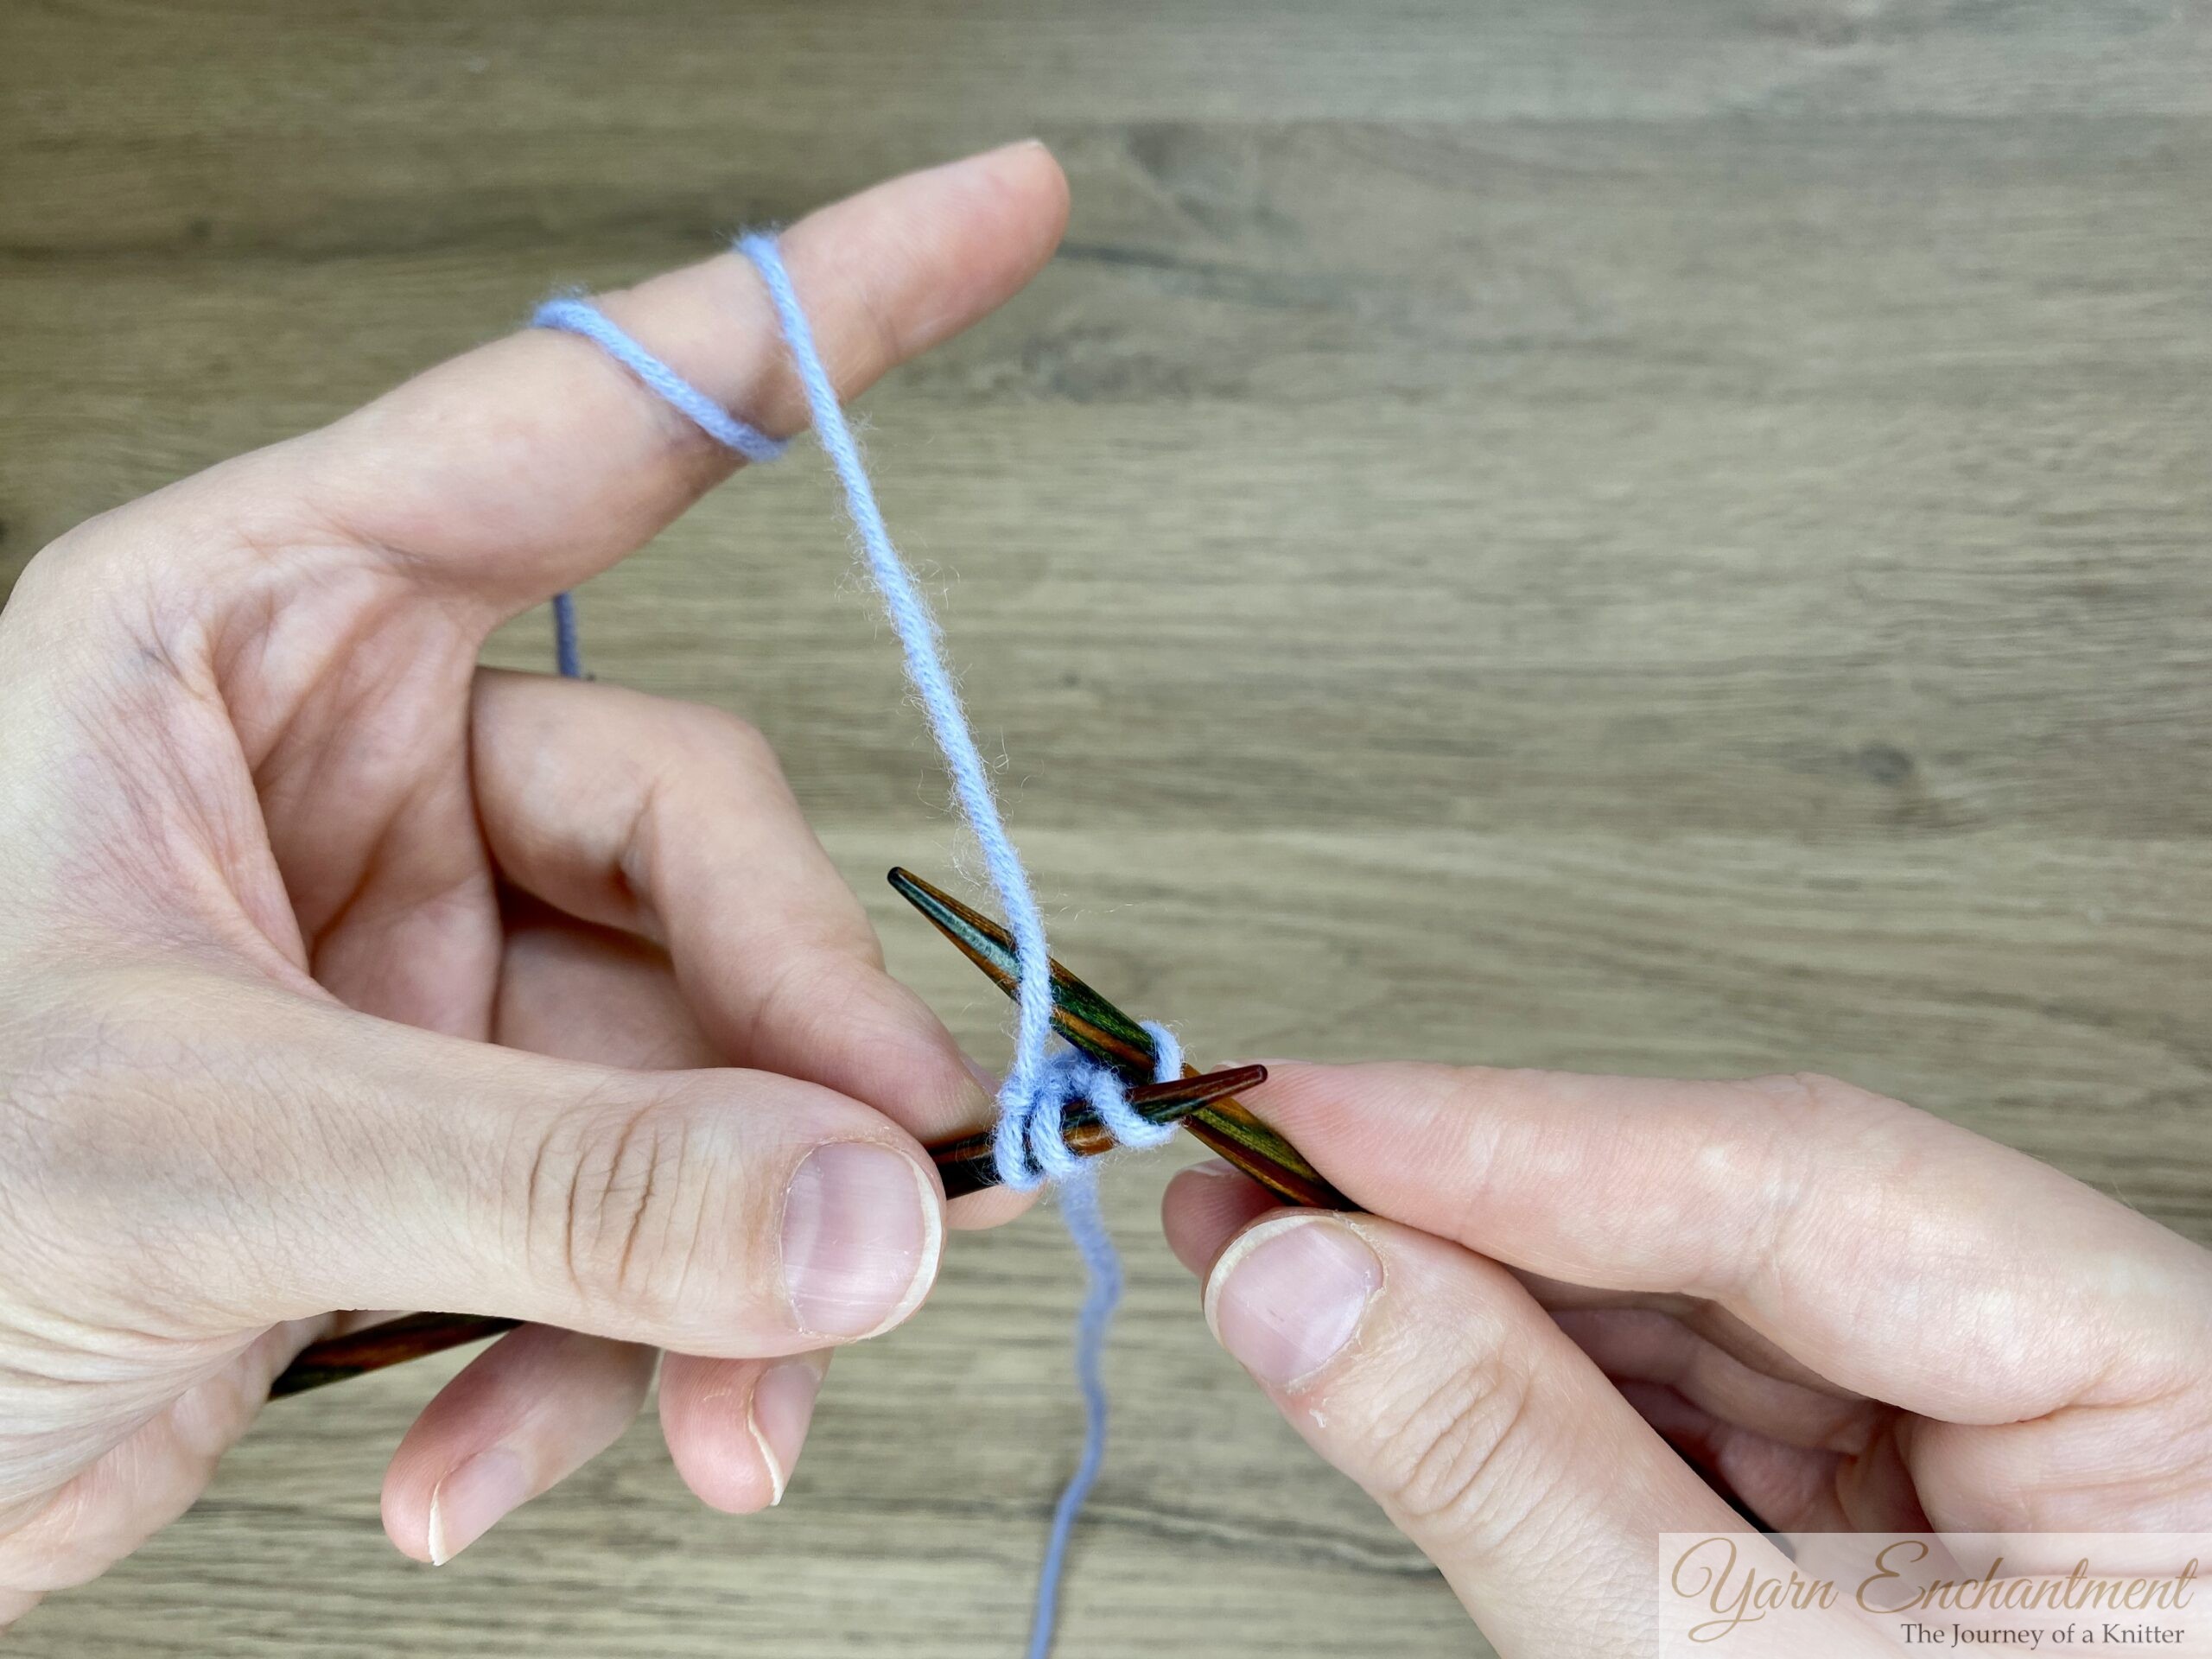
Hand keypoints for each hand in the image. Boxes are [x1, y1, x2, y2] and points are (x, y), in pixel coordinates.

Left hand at [0, 142, 1069, 1616]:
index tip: (1005, 212)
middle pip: (696, 844)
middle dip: (789, 1055)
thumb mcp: (194, 1157)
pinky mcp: (451, 1139)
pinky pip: (630, 1212)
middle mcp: (353, 779)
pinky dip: (609, 1354)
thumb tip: (864, 1205)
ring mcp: (420, 966)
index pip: (583, 424)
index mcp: (244, 643)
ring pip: (697, 1063)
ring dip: (717, 1264)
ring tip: (706, 1417)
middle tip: (878, 1205)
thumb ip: (552, 1177)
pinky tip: (490, 1463)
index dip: (813, 318)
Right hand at [1163, 1064, 2211, 1652]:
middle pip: (1741, 1218)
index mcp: (2182, 1400)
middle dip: (1471, 1207)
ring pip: (1700, 1299)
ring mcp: (2003, 1442)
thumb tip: (1302, 1286)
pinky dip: (1543, 1386)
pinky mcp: (1908, 1503)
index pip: (1810, 1183)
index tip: (1311, 1113)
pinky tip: (1409, 1348)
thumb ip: (1525, 1477)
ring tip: (1285, 1256)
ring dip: (1480, 1287)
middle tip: (1252, 1178)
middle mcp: (2101, 1382)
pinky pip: (1699, 1400)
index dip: (1522, 1136)